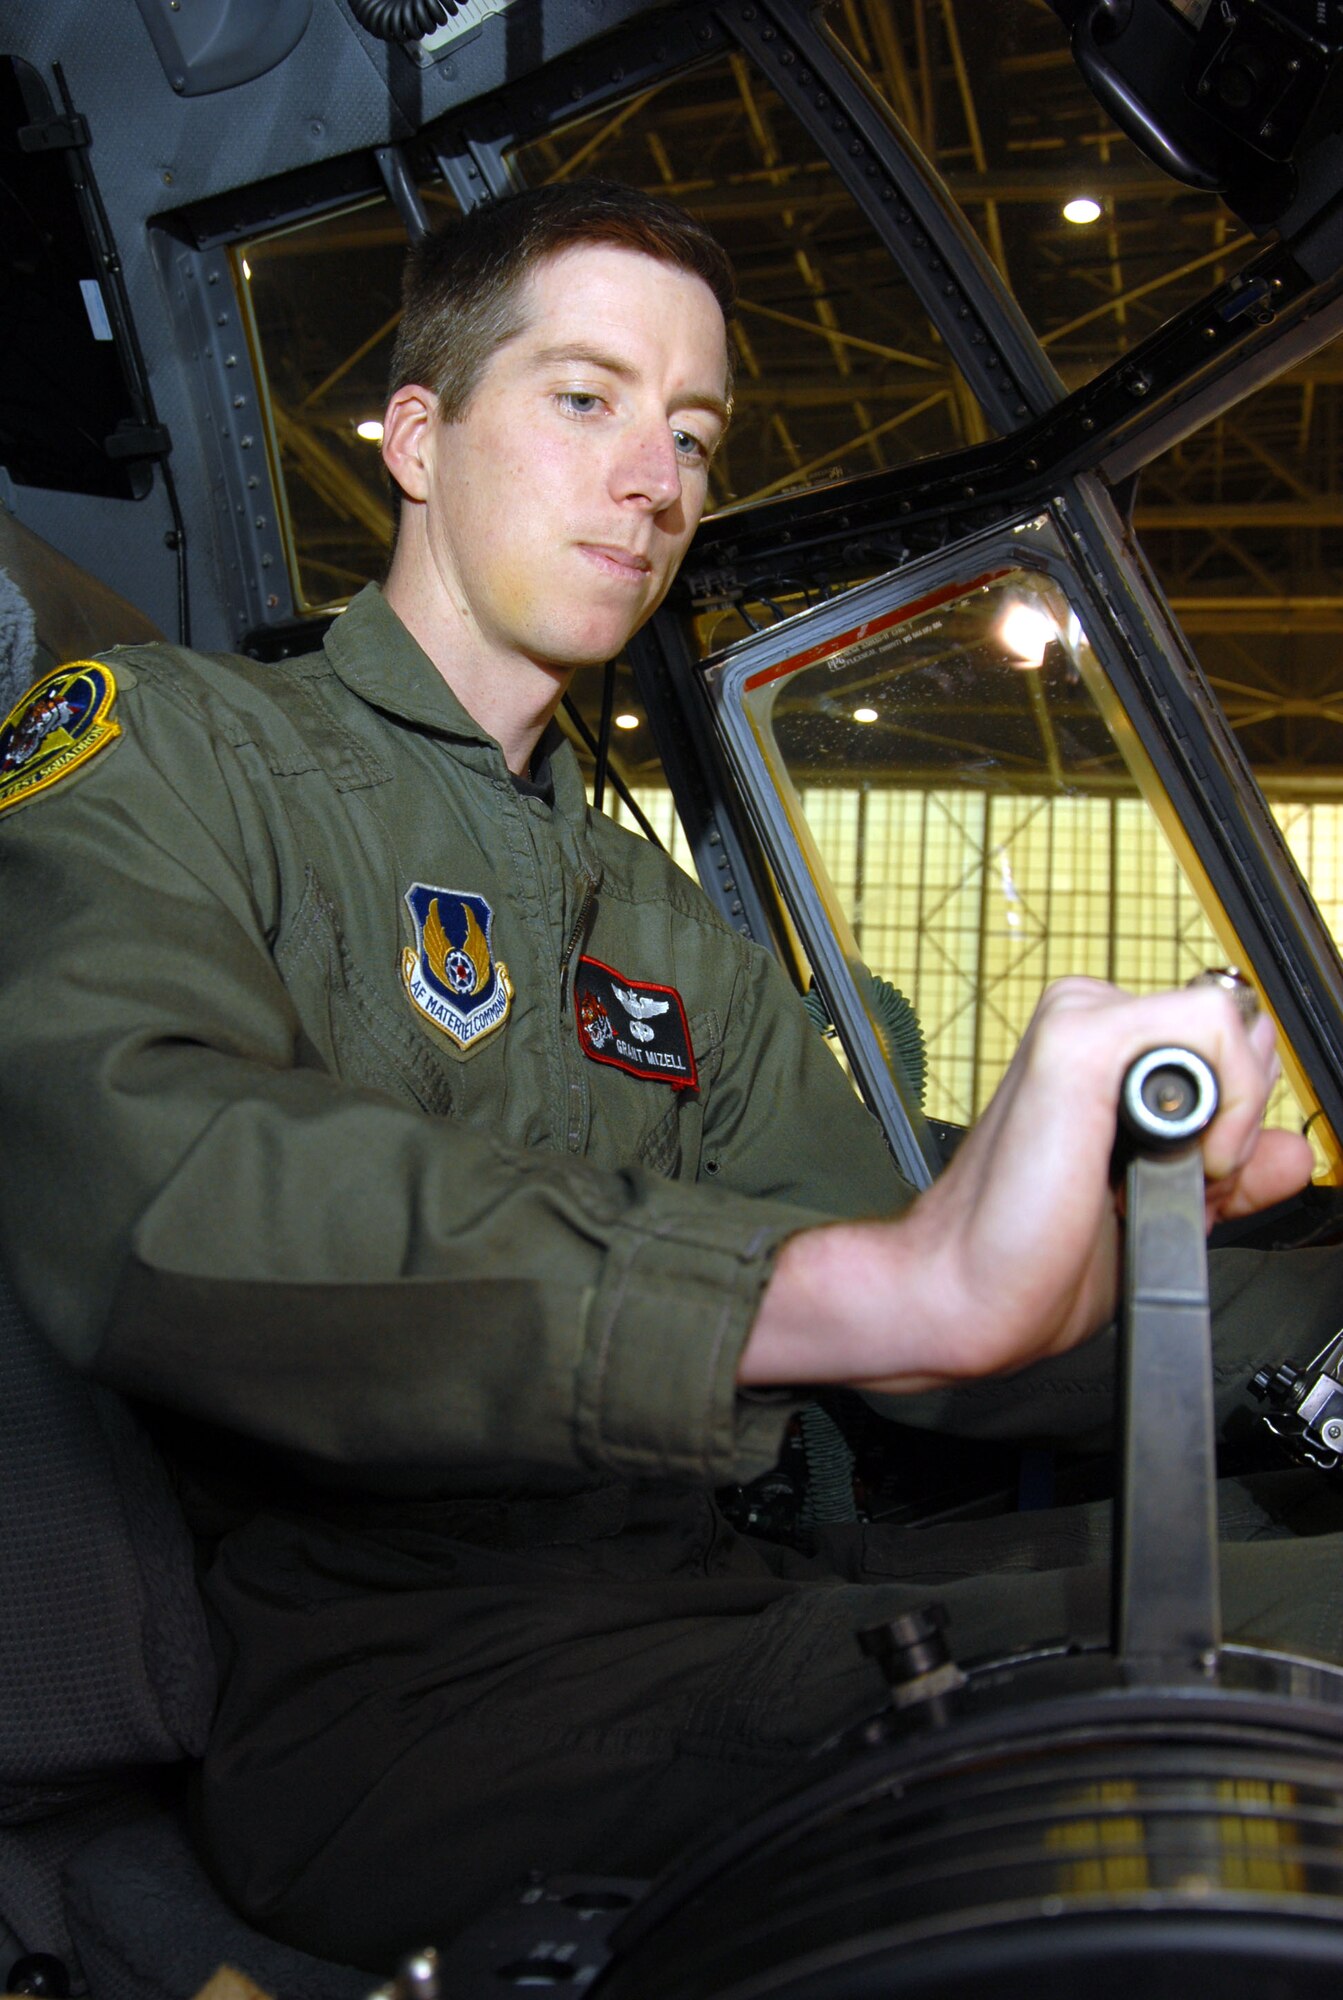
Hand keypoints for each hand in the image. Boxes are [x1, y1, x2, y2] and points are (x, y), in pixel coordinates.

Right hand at [740, 977, 1312, 1393]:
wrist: (969, 1294)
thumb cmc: (1035, 1258)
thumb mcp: (1166, 1208)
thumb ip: (1231, 1173)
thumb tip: (1287, 1151)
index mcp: (1104, 1055)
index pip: (1228, 1041)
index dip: (1238, 1114)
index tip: (1197, 1178)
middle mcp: (1090, 1023)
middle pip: (1239, 1025)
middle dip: (1238, 1110)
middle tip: (1175, 1177)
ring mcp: (1081, 1022)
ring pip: (1230, 1017)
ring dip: (1230, 1111)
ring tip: (1166, 1171)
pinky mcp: (1079, 1039)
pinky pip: (1212, 1024)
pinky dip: (1226, 1099)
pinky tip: (1181, 1154)